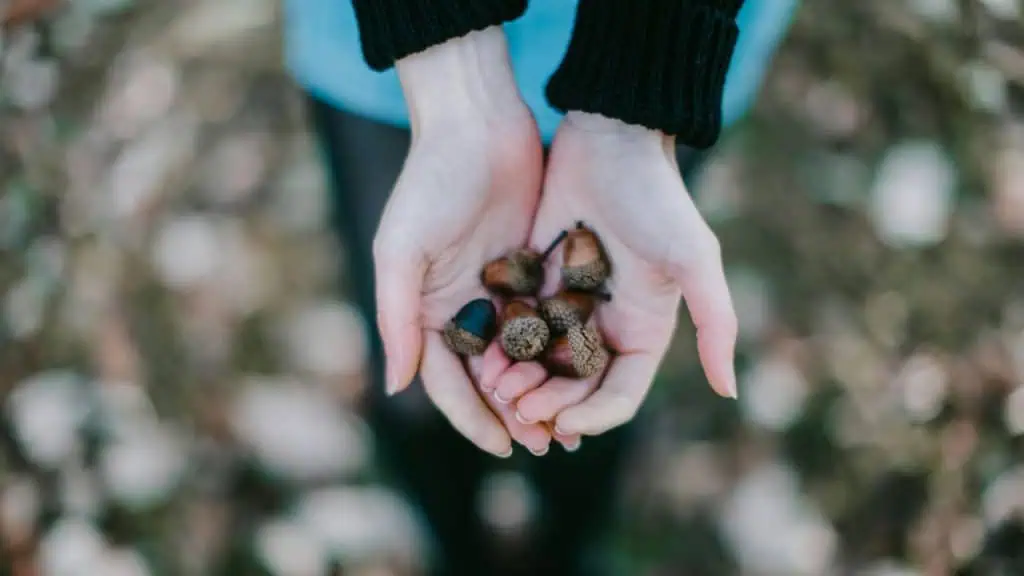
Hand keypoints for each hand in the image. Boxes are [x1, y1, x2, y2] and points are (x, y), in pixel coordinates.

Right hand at [374, 27, 551, 456]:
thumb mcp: (401, 251)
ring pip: (522, 356)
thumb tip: (396, 388)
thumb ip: (397, 318)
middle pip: (488, 378)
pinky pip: (547, 320)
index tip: (504, 446)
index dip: (474, 417)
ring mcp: (498, 290)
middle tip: (546, 444)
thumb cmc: (429, 182)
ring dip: (542, 390)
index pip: (448, 381)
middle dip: (514, 414)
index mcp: (426, 311)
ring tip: (571, 423)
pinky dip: (562, 350)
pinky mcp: (530, 269)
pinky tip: (587, 373)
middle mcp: (461, 308)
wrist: (476, 122)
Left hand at [493, 111, 738, 438]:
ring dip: (519, 381)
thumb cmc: (657, 196)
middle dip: (547, 404)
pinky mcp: (533, 281)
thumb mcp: (694, 258)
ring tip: (496, 387)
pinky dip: (500, 347)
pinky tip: (481, 356)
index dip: (592, 417)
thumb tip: (730, 392)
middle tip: (517, 406)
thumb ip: (715, 323)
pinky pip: (513, 327)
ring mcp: (566, 305)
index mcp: (642, 331)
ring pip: (537, 363)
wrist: (610, 136)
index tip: (562, 424)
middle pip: (573, 388)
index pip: (617, 395)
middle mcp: (604, 326)